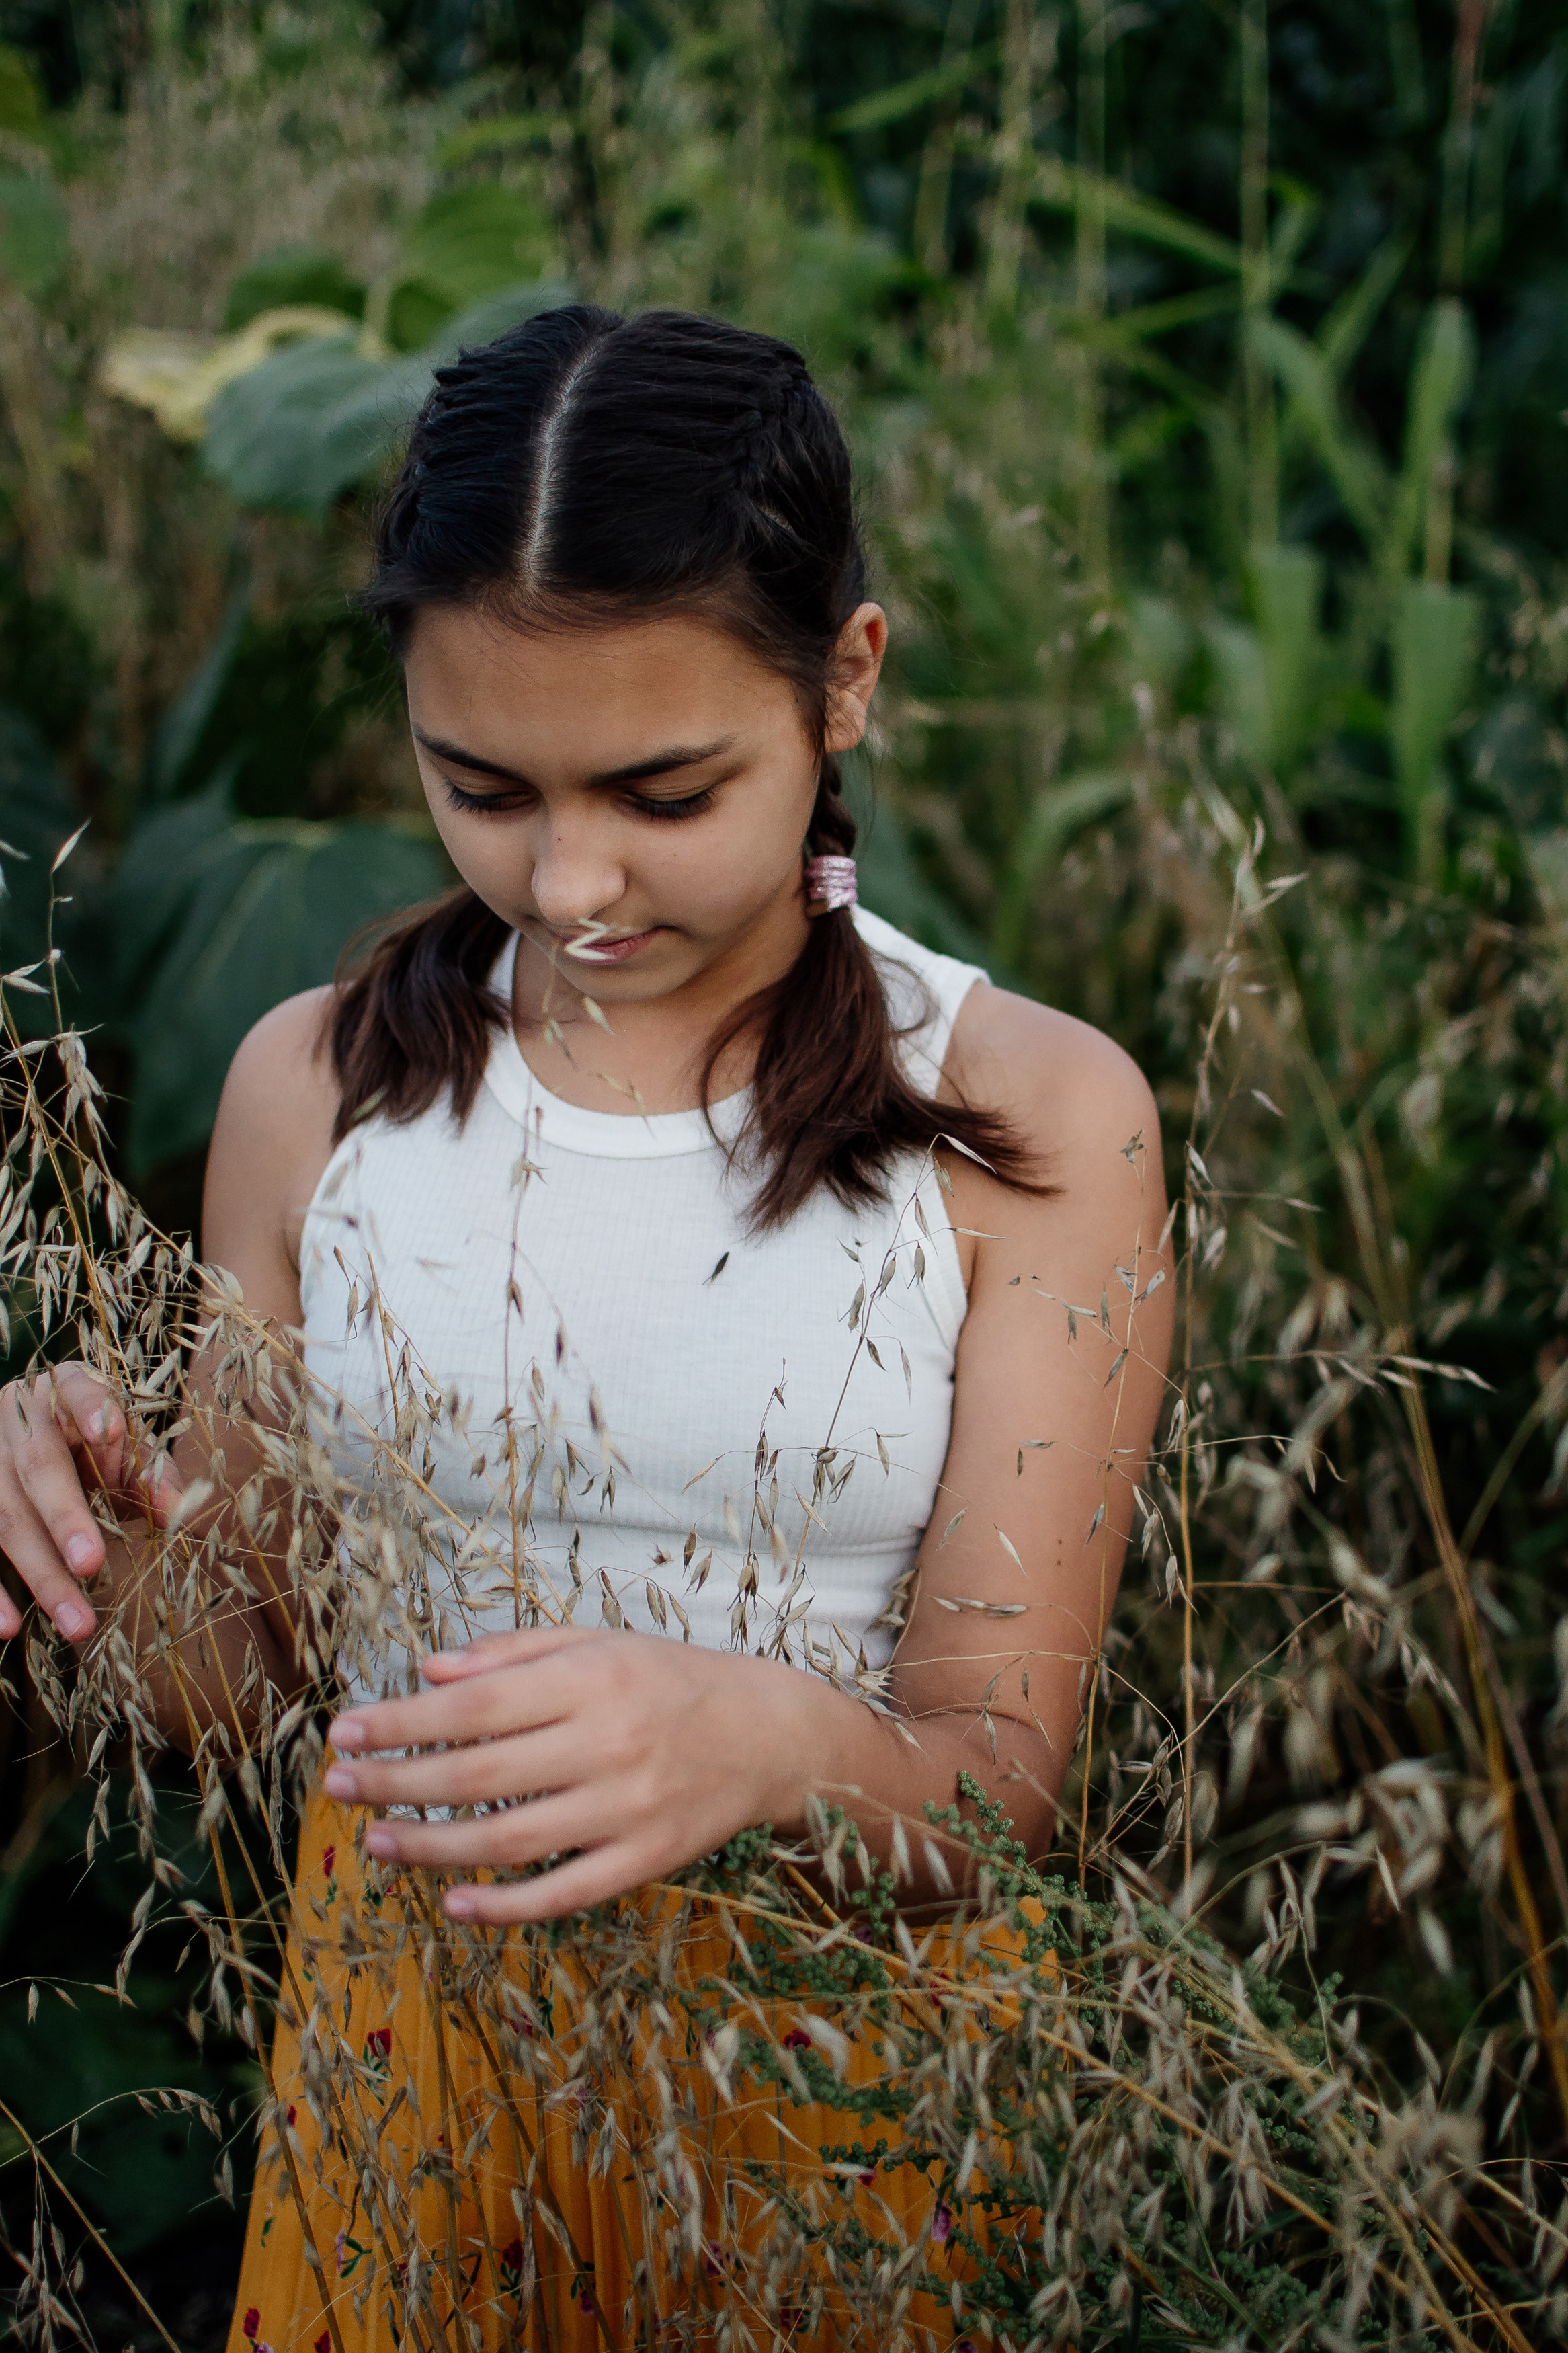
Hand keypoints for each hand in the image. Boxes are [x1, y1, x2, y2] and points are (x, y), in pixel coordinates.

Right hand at [0, 1366, 182, 1644]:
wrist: (30, 1441)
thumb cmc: (91, 1448)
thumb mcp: (124, 1453)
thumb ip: (150, 1477)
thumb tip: (181, 1512)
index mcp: (62, 1390)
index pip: (77, 1391)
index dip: (90, 1409)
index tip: (108, 1431)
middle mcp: (15, 1418)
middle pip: (38, 1469)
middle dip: (65, 1519)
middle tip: (91, 1565)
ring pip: (3, 1517)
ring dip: (38, 1574)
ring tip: (77, 1623)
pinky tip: (6, 1627)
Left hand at [323, 1624, 817, 1922]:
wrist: (771, 1735)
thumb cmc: (672, 1680)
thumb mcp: (599, 1642)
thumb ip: (513, 1653)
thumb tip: (429, 1671)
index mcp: (591, 1678)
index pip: (473, 1704)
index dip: (401, 1722)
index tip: (343, 1730)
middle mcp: (606, 1742)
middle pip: (478, 1773)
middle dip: (395, 1783)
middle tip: (338, 1787)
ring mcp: (628, 1807)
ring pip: (509, 1840)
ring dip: (431, 1847)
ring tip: (375, 1843)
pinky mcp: (648, 1860)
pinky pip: (566, 1892)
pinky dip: (506, 1906)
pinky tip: (454, 1903)